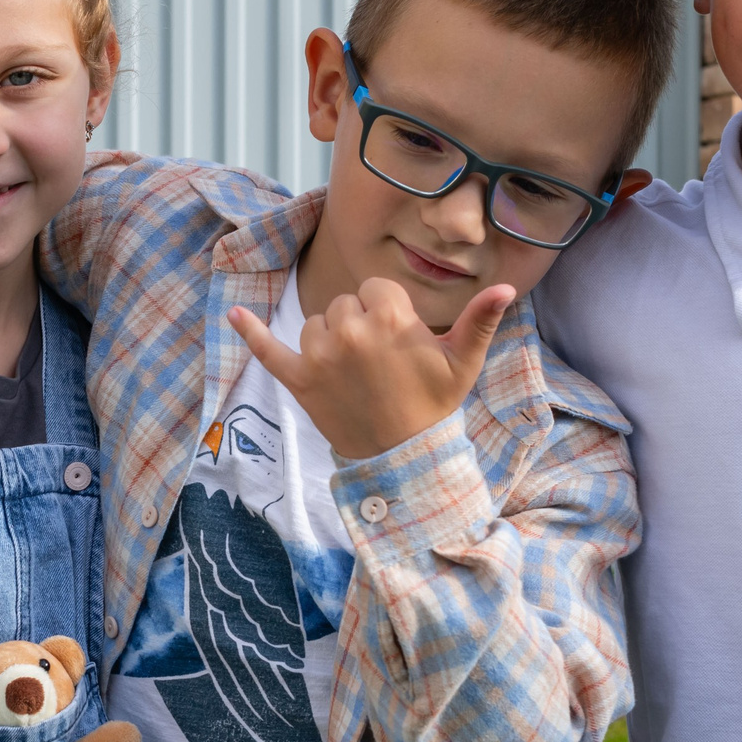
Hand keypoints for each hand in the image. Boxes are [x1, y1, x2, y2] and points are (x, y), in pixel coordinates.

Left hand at [228, 279, 510, 461]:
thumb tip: (508, 286)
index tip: (400, 342)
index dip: (388, 312)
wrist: (404, 455)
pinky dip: (250, 332)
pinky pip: (268, 349)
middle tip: (380, 364)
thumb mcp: (462, 361)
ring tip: (355, 373)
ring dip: (331, 341)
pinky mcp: (298, 379)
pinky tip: (233, 313)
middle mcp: (349, 329)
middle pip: (344, 304)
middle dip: (360, 326)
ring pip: (317, 324)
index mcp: (388, 316)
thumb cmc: (434, 404)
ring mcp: (319, 354)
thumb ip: (480, 320)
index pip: (375, 290)